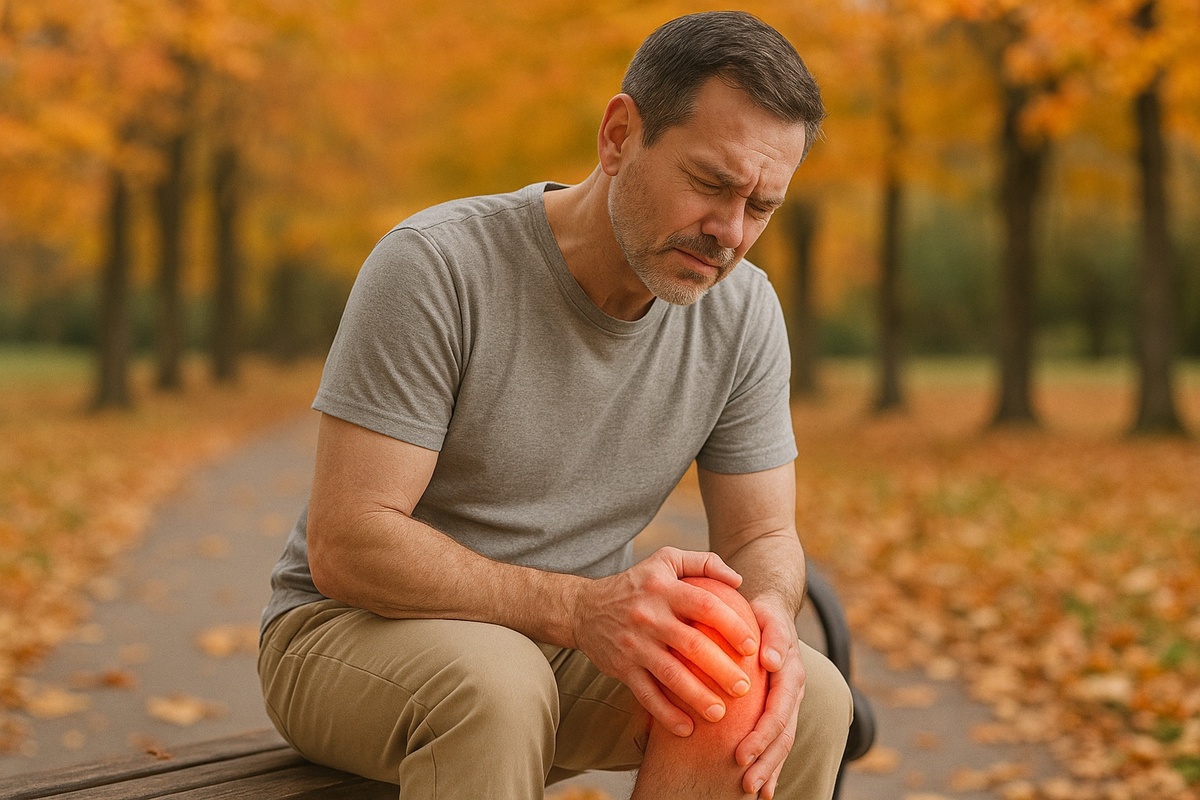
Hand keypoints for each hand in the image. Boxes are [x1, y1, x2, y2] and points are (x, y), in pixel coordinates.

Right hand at [572, 547, 760, 736]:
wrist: (583, 609)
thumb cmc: (637, 585)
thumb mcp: (666, 560)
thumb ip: (704, 562)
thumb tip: (738, 579)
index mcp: (664, 589)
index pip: (704, 606)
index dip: (732, 626)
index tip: (752, 647)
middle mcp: (649, 616)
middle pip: (692, 645)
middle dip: (722, 669)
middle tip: (745, 688)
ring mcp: (634, 645)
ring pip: (670, 675)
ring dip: (698, 697)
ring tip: (721, 714)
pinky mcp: (621, 668)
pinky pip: (646, 695)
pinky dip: (666, 715)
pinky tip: (687, 729)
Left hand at [734, 597, 805, 797]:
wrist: (772, 612)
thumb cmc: (764, 615)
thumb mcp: (769, 618)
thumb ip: (774, 637)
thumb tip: (773, 661)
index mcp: (791, 675)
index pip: (778, 712)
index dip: (761, 736)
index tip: (741, 755)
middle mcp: (793, 693)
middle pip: (783, 735)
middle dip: (766, 762)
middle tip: (745, 784)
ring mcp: (788, 703)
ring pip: (783, 742)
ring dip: (769, 768)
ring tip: (751, 791)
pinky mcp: (779, 708)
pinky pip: (778, 739)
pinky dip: (771, 763)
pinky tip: (761, 787)